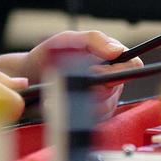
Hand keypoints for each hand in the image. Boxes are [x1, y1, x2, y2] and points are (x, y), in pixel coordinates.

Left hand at [22, 30, 144, 116]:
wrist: (28, 75)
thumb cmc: (49, 55)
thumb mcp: (68, 40)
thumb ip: (94, 40)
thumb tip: (117, 50)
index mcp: (112, 59)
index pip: (132, 65)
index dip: (120, 70)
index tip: (96, 72)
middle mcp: (111, 80)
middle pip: (115, 89)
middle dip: (91, 86)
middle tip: (70, 81)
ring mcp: (103, 100)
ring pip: (104, 106)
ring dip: (79, 100)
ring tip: (57, 93)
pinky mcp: (92, 117)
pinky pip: (92, 119)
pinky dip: (73, 113)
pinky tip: (58, 104)